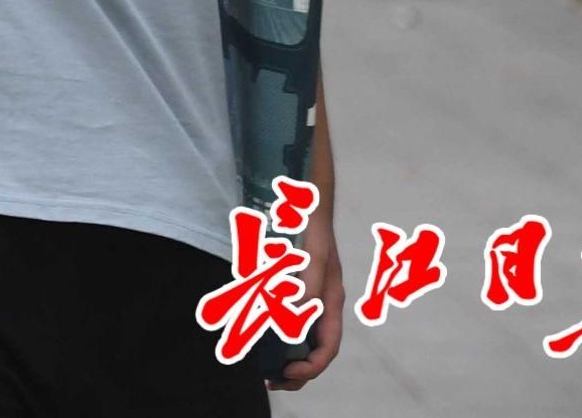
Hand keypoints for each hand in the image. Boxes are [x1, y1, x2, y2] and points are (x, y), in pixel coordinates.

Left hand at [272, 203, 345, 391]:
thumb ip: (306, 288)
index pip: (327, 347)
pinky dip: (268, 330)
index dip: (311, 367)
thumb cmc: (311, 227)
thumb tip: (293, 321)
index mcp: (330, 301)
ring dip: (280, 354)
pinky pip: (279, 316)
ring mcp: (304, 295)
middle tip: (269, 382)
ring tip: (261, 368)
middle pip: (312, 348)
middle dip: (294, 370)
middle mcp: (319, 303)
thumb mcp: (313, 258)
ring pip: (295, 335)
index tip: (288, 375)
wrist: (301, 199)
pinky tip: (251, 334)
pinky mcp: (285, 285)